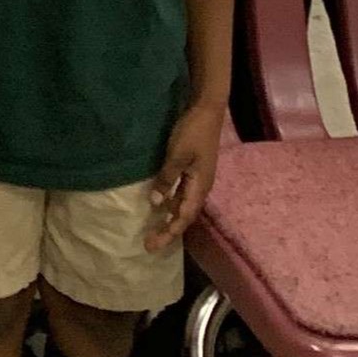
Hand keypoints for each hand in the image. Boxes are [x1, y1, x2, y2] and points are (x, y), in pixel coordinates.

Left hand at [147, 100, 223, 250]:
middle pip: (184, 215)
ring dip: (170, 218)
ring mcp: (198, 178)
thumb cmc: (192, 132)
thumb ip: (168, 178)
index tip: (154, 244)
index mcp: (200, 187)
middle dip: (168, 230)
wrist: (207, 111)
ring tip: (155, 230)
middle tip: (150, 245)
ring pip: (183, 205)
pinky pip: (182, 193)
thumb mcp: (177, 155)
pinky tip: (162, 204)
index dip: (170, 231)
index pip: (184, 216)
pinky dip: (172, 202)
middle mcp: (201, 187)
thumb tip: (156, 203)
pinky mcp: (193, 169)